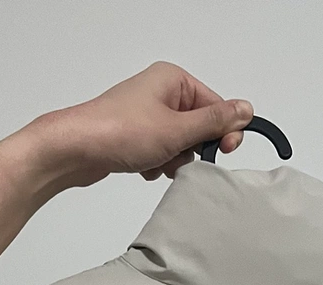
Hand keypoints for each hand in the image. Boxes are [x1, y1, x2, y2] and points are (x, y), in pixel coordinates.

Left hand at [27, 62, 254, 188]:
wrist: (75, 149)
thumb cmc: (122, 132)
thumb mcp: (177, 129)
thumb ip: (215, 122)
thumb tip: (246, 109)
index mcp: (174, 79)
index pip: (215, 105)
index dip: (223, 132)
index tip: (223, 153)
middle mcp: (160, 91)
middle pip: (198, 126)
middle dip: (192, 148)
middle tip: (177, 157)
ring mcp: (146, 113)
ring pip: (179, 142)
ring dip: (173, 159)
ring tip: (155, 162)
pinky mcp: (134, 133)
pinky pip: (160, 151)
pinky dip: (156, 163)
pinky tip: (142, 167)